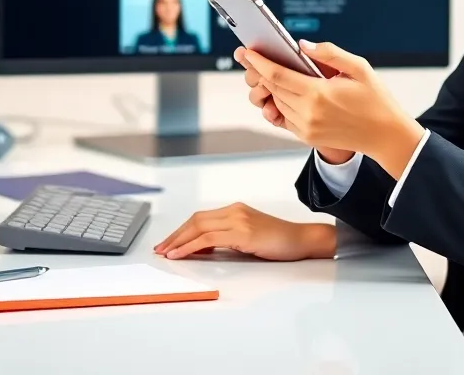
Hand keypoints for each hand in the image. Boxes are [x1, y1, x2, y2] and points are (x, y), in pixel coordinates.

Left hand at [153, 203, 336, 260]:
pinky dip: (190, 246)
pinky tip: (181, 254)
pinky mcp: (242, 233)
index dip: (182, 230)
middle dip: (175, 235)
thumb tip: (205, 249)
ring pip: (198, 227)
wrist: (302, 239)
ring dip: (178, 241)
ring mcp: (238, 220)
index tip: (169, 242)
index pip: (200, 218)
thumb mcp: (249, 237)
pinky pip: (208, 239)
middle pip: (195, 220)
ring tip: (166, 252)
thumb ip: (228, 239)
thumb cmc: (280, 241)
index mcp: (235, 209)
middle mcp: (234, 211)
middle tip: (161, 248)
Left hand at [244, 40, 423, 176]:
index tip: (247, 52)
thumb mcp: (359, 68)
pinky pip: (285, 117)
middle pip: (273, 88)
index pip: (277, 75)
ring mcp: (306, 128)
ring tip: (270, 72)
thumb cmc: (375, 100)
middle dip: (261, 72)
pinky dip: (281, 103)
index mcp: (318, 94)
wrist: (386, 135)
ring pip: (277, 102)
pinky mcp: (308, 137)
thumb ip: (329, 53)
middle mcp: (308, 113)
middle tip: (253, 58)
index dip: (259, 62)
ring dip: (271, 88)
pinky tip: (286, 92)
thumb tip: (301, 45)